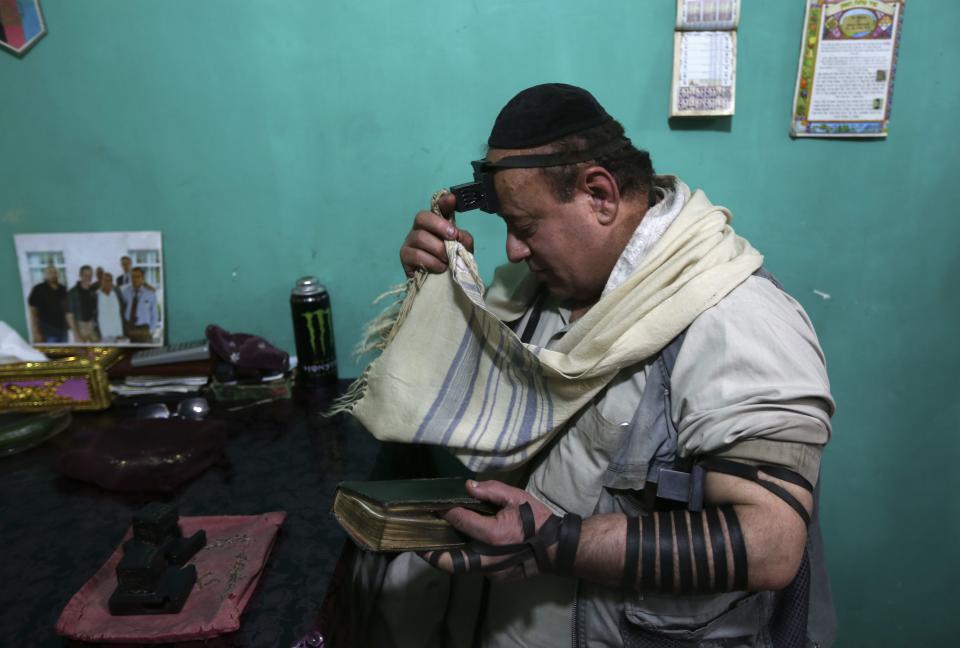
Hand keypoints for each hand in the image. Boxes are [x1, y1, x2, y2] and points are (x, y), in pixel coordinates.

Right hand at [399, 193, 473, 277]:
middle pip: (422, 217)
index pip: (437, 206)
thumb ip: (464, 239)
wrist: (442, 284)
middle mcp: (420, 228)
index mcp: (435, 223)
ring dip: (438, 249)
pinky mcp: (404, 257)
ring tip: (448, 260)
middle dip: (439, 225)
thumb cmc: (452, 262)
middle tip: (453, 237)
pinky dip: (431, 261)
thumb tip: (457, 234)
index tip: (452, 199)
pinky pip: (416, 254)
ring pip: (420, 237)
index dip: (444, 201)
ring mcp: (410, 241)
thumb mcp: (463, 249)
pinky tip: (440, 268)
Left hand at [419, 479, 557, 580]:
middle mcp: (488, 557)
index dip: (446, 512)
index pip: (461, 521)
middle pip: (451, 560)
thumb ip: (492, 490)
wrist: (557, 548)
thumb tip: (468, 486)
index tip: (434, 505)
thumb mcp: (517, 498)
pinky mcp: (495, 577)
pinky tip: (457, 547)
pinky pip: (472, 568)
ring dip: (445, 557)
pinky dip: (462, 558)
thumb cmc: (537, 520)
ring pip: (460, 567)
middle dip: (431, 553)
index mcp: (494, 534)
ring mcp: (491, 571)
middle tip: (416, 544)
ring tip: (430, 546)